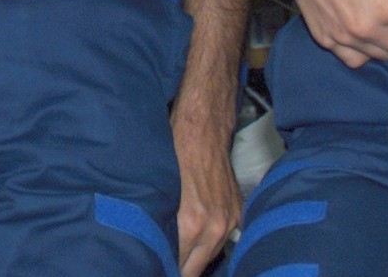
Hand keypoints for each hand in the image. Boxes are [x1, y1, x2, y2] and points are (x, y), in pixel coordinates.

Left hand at [170, 94, 240, 276]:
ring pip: (208, 258)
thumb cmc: (173, 150)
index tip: (152, 264)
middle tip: (161, 262)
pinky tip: (194, 240)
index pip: (176, 266)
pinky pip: (222, 242)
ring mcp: (229, 222)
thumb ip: (159, 225)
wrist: (204, 125)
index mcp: (191, 224)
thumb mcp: (159, 191)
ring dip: (194, 258)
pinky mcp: (237, 213)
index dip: (162, 266)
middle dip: (178, 267)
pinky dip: (208, 244)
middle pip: (193, 270)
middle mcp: (213, 228)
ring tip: (176, 253)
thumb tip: (150, 247)